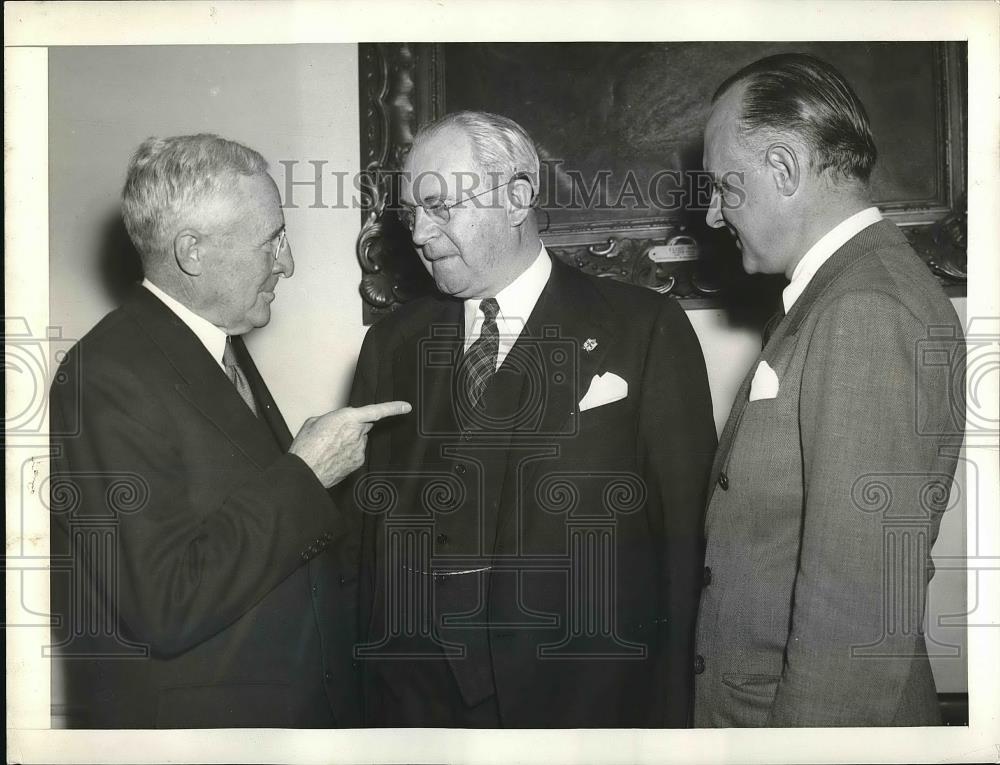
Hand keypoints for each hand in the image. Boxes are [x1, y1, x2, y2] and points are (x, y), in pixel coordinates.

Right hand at [289, 401, 410, 487]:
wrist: (304, 471)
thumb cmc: (306, 446)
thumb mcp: (314, 422)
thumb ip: (332, 418)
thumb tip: (336, 422)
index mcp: (347, 418)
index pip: (376, 411)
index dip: (393, 408)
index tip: (406, 407)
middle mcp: (357, 433)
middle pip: (364, 426)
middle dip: (355, 426)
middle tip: (335, 433)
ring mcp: (360, 449)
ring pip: (360, 440)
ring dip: (350, 441)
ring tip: (330, 447)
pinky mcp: (358, 462)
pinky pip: (357, 452)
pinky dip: (348, 453)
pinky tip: (333, 456)